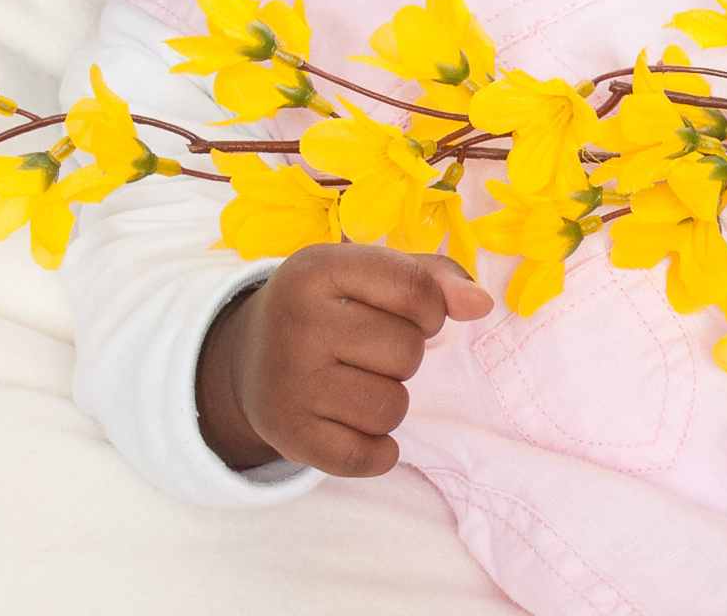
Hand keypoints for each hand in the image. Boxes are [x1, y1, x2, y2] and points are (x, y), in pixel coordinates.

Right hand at [195, 243, 492, 476]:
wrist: (246, 358)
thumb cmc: (328, 308)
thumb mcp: (367, 273)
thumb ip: (432, 277)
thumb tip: (481, 304)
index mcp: (317, 269)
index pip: (415, 289)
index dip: (431, 308)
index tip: (413, 314)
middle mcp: (296, 322)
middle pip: (408, 352)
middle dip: (404, 355)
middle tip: (369, 351)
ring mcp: (287, 383)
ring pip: (392, 408)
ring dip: (390, 401)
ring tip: (358, 384)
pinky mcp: (288, 435)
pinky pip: (369, 457)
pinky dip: (377, 450)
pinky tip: (354, 425)